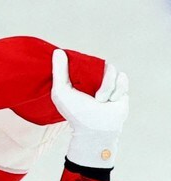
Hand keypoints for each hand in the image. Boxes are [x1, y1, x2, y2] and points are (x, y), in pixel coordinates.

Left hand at [51, 49, 128, 168]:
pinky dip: (118, 90)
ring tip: (101, 100)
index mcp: (77, 78)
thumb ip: (58, 72)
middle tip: (95, 96)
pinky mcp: (120, 87)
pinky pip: (122, 77)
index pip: (82, 61)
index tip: (81, 74)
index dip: (83, 62)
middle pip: (99, 63)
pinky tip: (112, 101)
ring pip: (111, 70)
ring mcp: (106, 82)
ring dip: (107, 86)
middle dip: (99, 79)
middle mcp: (91, 79)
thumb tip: (58, 51)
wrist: (97, 128)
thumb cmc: (76, 112)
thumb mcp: (61, 92)